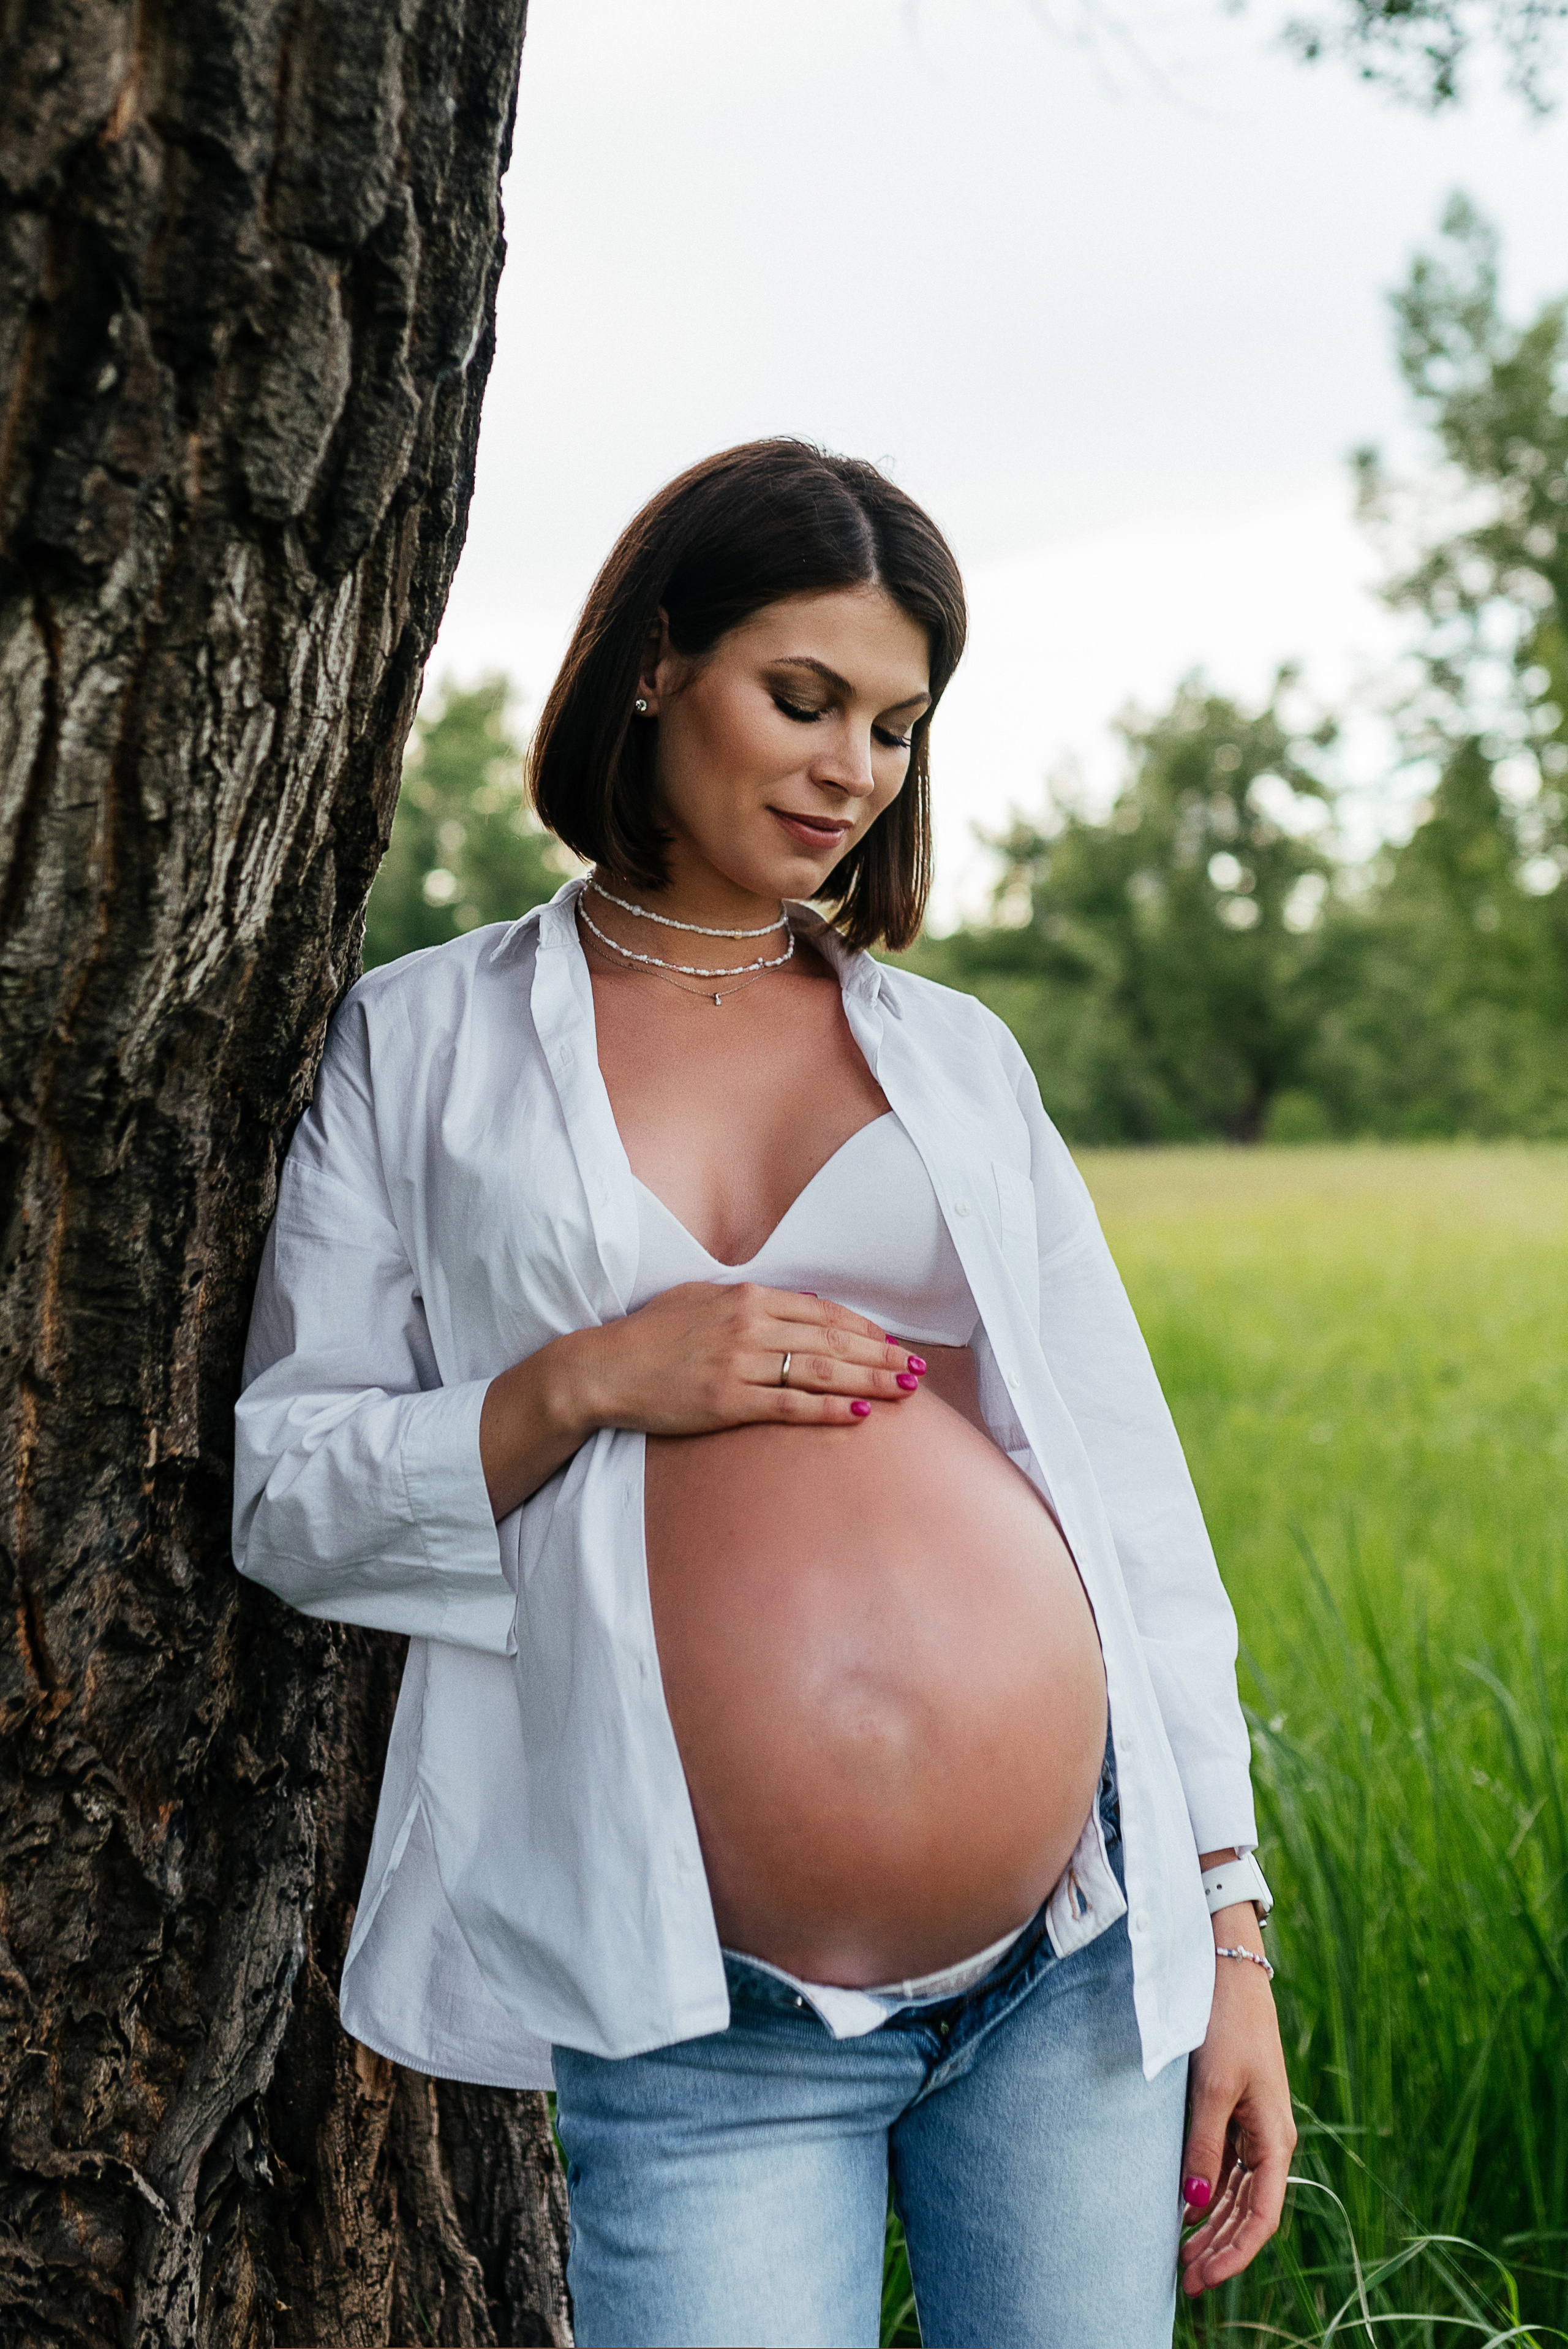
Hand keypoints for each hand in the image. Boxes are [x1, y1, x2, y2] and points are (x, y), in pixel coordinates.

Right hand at [584, 1282, 924, 1435]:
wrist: (604, 1369)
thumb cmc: (650, 1335)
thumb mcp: (701, 1300)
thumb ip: (750, 1302)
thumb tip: (799, 1308)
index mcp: (746, 1297)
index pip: (822, 1312)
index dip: (863, 1329)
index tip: (891, 1342)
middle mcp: (749, 1325)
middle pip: (832, 1341)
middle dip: (881, 1355)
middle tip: (917, 1368)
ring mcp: (739, 1364)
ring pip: (821, 1371)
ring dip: (868, 1380)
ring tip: (903, 1390)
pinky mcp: (728, 1401)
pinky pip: (790, 1404)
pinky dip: (828, 1408)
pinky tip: (858, 1413)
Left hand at [1178, 1905, 1296, 2295]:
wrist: (1227, 1967)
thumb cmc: (1225, 2023)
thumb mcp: (1211, 2087)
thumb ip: (1203, 2148)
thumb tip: (1194, 2205)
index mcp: (1275, 2138)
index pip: (1262, 2217)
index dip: (1235, 2254)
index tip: (1203, 2280)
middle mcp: (1270, 2138)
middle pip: (1250, 2212)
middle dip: (1220, 2249)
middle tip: (1184, 2283)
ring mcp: (1254, 2124)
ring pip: (1238, 2194)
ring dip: (1213, 2227)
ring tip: (1182, 2258)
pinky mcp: (1236, 2108)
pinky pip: (1227, 2167)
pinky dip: (1210, 2194)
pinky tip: (1187, 2210)